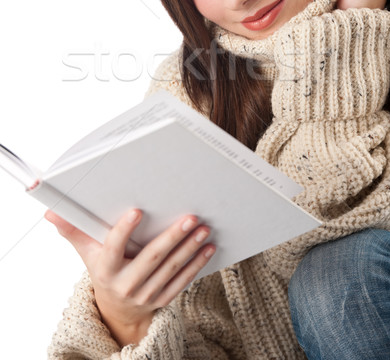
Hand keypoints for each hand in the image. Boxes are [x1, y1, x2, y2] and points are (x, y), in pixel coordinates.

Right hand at [45, 209, 215, 346]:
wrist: (117, 311)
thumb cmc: (103, 272)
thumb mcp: (87, 254)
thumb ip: (73, 231)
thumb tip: (50, 212)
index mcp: (106, 270)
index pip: (113, 249)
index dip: (123, 231)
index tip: (137, 210)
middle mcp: (126, 285)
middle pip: (151, 259)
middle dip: (172, 238)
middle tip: (190, 218)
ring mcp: (147, 295)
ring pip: (171, 270)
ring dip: (189, 249)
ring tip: (203, 228)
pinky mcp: (164, 299)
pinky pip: (183, 282)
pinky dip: (197, 264)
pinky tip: (208, 247)